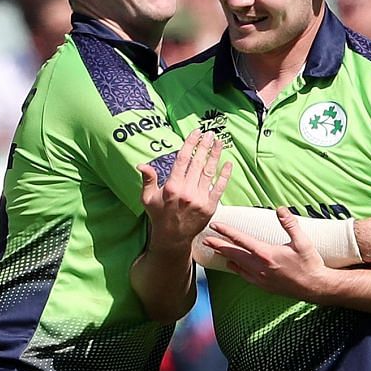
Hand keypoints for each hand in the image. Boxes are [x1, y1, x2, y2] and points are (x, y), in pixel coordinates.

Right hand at [141, 128, 228, 247]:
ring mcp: (200, 199)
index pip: (183, 159)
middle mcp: (187, 191)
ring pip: (209, 172)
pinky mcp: (210, 207)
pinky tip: (228, 163)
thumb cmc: (159, 216)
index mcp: (172, 187)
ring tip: (220, 142)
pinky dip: (225, 175)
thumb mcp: (147, 198)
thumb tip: (141, 164)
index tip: (196, 132)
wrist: (172, 238)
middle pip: (198, 162)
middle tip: (211, 133)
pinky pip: (219, 188)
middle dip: (205, 146)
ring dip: (216, 155)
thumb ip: (148, 180)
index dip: (190, 144)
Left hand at [198, 207, 331, 299]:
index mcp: (267, 254)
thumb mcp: (303, 242)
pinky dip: (236, 269)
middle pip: (234, 254)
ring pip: (237, 266)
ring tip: (215, 250)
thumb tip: (280, 208)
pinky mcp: (264, 286)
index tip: (215, 225)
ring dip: (225, 257)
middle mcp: (260, 267)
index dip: (227, 232)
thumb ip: (290, 224)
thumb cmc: (310, 264)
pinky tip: (231, 265)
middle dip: (218, 245)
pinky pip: (245, 276)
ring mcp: (261, 278)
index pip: (242, 241)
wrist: (316, 287)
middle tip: (205, 239)